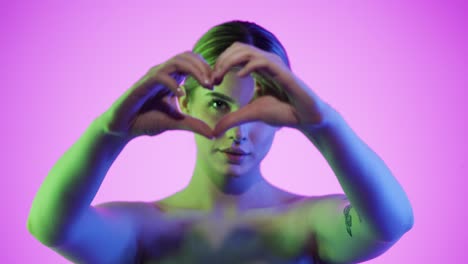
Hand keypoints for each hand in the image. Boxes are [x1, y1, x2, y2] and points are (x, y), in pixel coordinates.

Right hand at [99, 51, 214, 140]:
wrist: (123, 128)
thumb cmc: (147, 121)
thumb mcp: (176, 123)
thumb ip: (194, 125)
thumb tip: (213, 134)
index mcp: (172, 78)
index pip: (192, 61)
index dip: (206, 69)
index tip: (216, 84)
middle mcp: (163, 73)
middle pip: (187, 56)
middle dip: (203, 67)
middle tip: (213, 83)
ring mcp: (152, 77)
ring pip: (176, 61)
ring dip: (194, 70)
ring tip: (205, 85)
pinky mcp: (142, 85)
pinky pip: (160, 76)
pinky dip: (173, 83)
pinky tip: (181, 95)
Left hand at [211, 42, 333, 136]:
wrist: (305, 117)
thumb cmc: (282, 112)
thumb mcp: (251, 115)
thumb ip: (232, 119)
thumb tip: (213, 132)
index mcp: (258, 67)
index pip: (234, 53)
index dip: (219, 64)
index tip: (212, 82)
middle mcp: (265, 62)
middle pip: (237, 47)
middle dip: (221, 61)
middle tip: (213, 79)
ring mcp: (274, 65)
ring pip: (246, 50)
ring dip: (229, 62)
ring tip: (220, 77)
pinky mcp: (282, 72)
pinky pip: (261, 61)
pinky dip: (247, 66)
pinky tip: (239, 77)